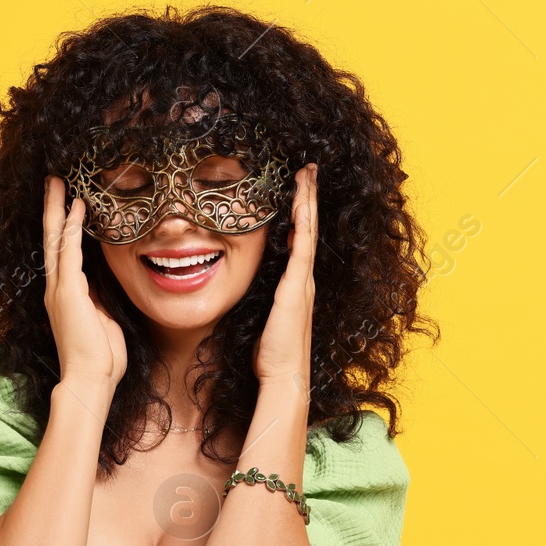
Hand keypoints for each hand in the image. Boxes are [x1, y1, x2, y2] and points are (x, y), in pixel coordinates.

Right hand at [43, 175, 126, 388]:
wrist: (90, 380)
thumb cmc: (101, 358)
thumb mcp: (103, 320)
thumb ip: (100, 300)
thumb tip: (105, 284)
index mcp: (66, 295)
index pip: (62, 252)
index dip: (63, 226)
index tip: (68, 202)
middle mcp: (57, 288)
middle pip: (51, 238)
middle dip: (52, 208)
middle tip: (53, 180)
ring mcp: (60, 289)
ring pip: (55, 238)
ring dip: (58, 208)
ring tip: (58, 182)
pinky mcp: (68, 292)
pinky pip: (69, 252)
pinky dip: (72, 228)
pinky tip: (76, 206)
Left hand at [253, 163, 317, 389]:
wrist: (282, 376)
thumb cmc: (268, 354)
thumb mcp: (260, 318)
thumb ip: (257, 299)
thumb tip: (236, 285)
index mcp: (294, 284)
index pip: (298, 239)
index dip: (299, 212)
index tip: (297, 188)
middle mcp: (303, 278)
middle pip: (308, 227)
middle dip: (308, 197)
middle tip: (308, 169)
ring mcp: (303, 280)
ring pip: (307, 229)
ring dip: (308, 200)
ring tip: (308, 174)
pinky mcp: (298, 285)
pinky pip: (301, 244)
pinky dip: (303, 220)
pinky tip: (301, 200)